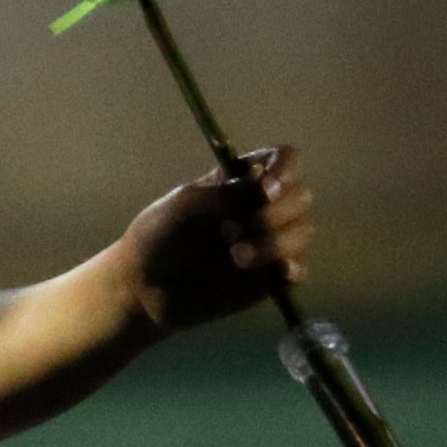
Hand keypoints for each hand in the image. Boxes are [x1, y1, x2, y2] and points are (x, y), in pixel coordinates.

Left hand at [117, 145, 314, 335]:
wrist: (144, 286)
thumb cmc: (158, 236)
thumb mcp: (184, 205)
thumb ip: (225, 194)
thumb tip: (267, 186)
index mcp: (241, 179)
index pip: (285, 160)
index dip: (284, 171)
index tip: (266, 189)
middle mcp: (262, 207)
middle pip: (301, 196)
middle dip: (279, 211)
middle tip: (239, 228)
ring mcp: (269, 241)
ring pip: (303, 232)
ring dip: (277, 241)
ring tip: (237, 256)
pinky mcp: (270, 277)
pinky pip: (298, 269)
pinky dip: (293, 267)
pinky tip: (277, 271)